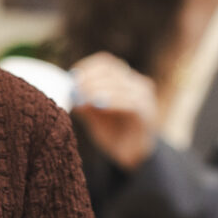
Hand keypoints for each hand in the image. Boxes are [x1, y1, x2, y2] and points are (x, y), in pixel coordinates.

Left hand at [71, 53, 159, 170]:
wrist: (132, 155)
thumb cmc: (112, 132)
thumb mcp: (93, 114)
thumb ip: (84, 101)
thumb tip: (70, 90)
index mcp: (125, 79)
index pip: (106, 62)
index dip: (87, 67)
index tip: (71, 77)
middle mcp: (138, 83)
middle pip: (112, 71)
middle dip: (89, 80)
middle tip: (74, 90)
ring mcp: (145, 97)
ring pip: (120, 85)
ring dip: (97, 90)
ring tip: (82, 98)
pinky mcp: (147, 113)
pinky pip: (130, 102)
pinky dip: (112, 101)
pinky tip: (98, 105)